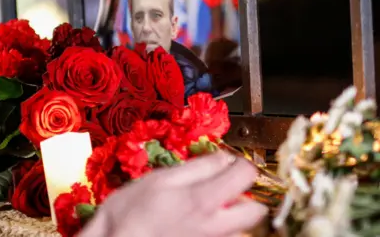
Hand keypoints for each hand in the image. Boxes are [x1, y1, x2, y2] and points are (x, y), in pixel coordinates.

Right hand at [78, 152, 267, 236]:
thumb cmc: (130, 213)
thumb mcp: (160, 179)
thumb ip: (197, 167)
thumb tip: (222, 158)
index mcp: (205, 200)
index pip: (246, 175)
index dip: (241, 163)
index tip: (231, 162)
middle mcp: (215, 226)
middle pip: (257, 211)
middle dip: (246, 197)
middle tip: (226, 188)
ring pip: (241, 228)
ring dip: (231, 216)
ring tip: (206, 208)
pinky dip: (215, 229)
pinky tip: (193, 223)